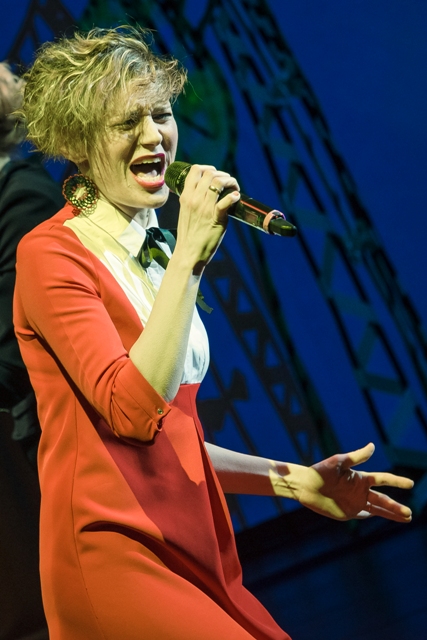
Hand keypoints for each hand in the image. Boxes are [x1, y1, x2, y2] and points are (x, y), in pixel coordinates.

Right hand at [175, 164, 239, 272]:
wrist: (188, 253)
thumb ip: (192, 201)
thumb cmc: (188, 235)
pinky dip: (233, 196)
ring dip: (230, 181)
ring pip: (219, 182)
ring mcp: (205, 208)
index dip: (208, 168)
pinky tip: (236, 197)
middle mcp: (194, 199)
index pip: (195, 170)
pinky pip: (226, 201)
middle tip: (228, 182)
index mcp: (185, 196)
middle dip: (222, 174)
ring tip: (234, 188)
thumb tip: (206, 194)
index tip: (215, 174)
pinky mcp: (216, 218)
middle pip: (210, 173)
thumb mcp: (185, 213)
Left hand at [281, 443, 413, 521]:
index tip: (411, 483)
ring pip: (378, 509)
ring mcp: (355, 502)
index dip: (397, 481)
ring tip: (406, 518)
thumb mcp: (339, 461)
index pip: (383, 480)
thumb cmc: (321, 470)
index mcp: (361, 477)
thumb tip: (372, 446)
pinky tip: (382, 518)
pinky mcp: (347, 513)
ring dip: (391, 514)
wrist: (305, 485)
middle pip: (383, 500)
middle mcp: (360, 490)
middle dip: (396, 507)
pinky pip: (363, 516)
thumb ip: (357, 457)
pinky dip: (373, 516)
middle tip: (410, 514)